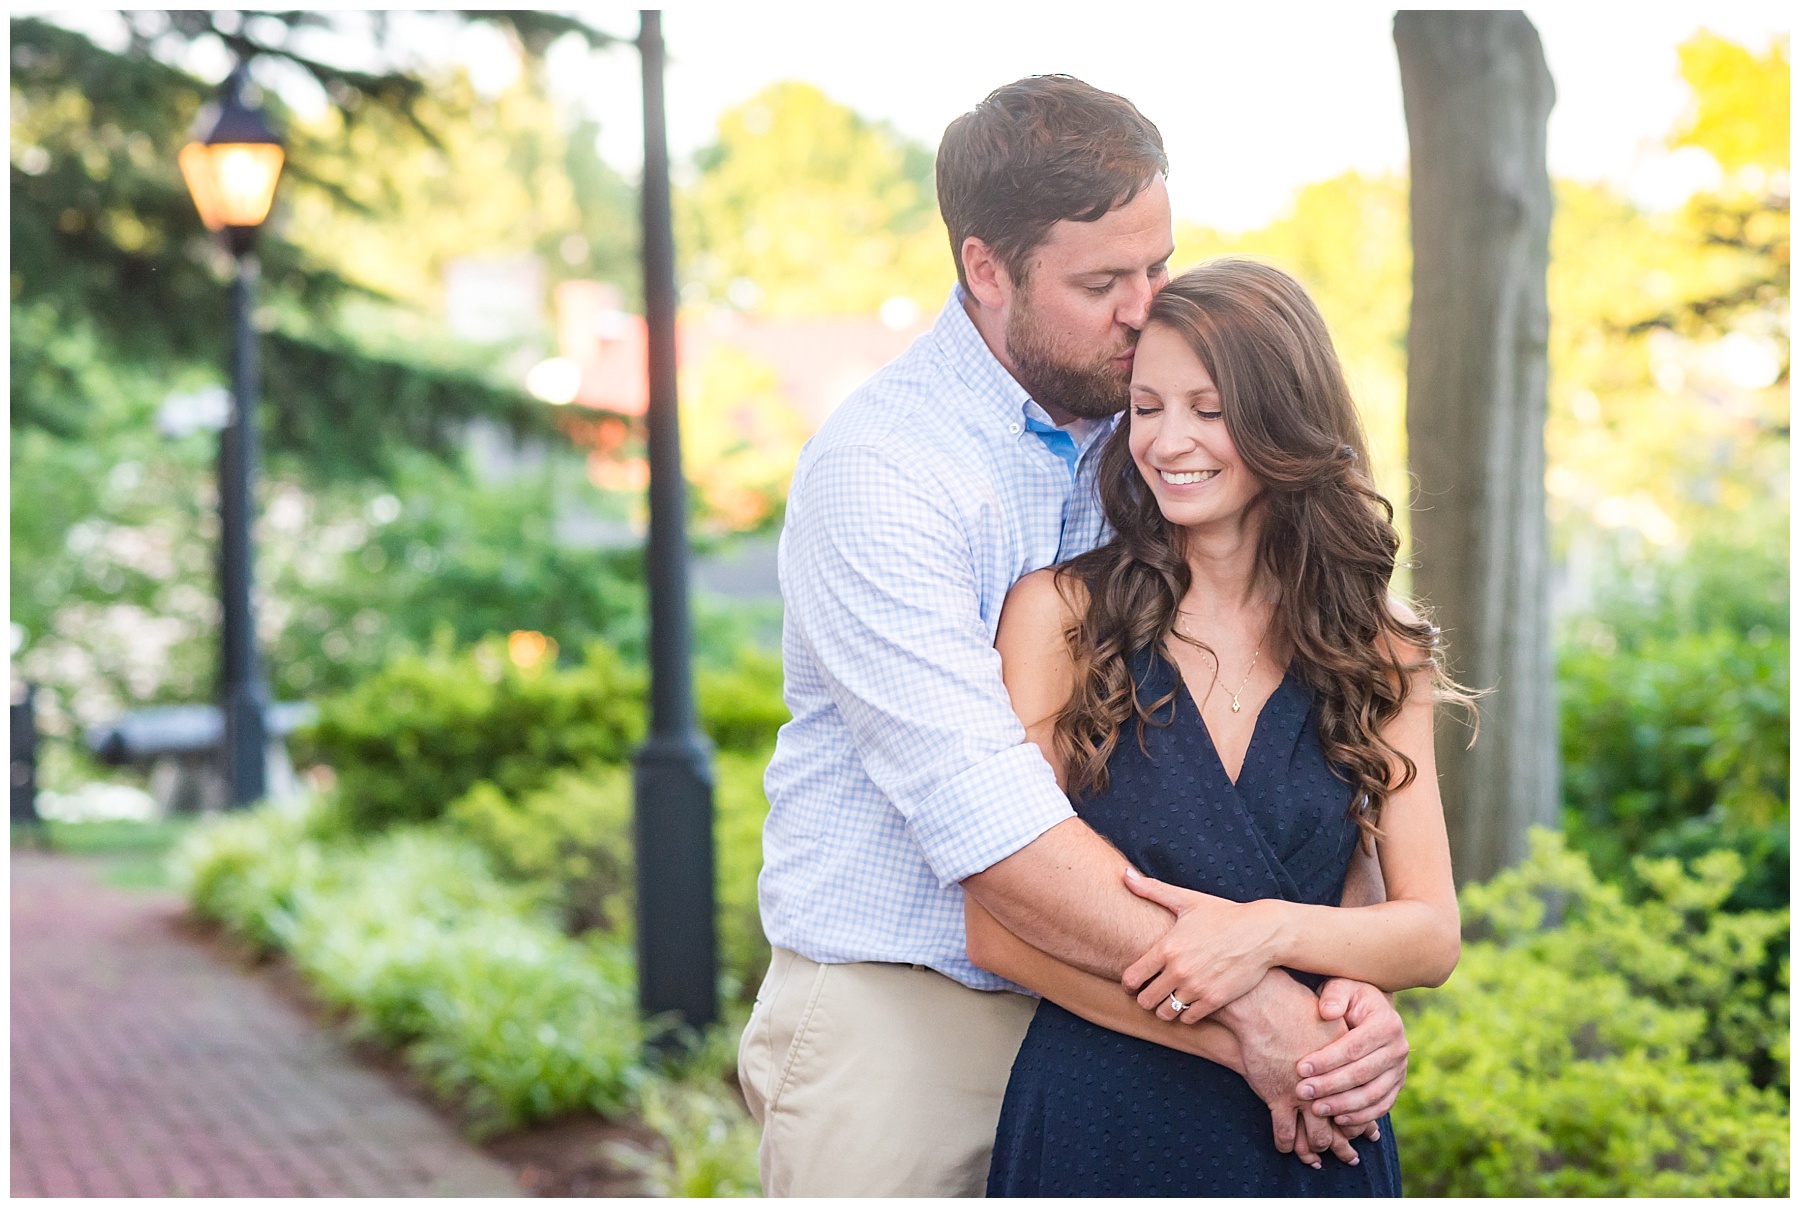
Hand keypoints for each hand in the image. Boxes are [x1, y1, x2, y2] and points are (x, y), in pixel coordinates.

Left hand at [1120, 868, 1283, 1021]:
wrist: (1262, 933)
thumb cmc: (1224, 914)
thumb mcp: (1187, 900)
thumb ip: (1152, 890)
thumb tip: (1124, 874)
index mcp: (1167, 947)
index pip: (1131, 978)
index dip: (1128, 983)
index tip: (1133, 981)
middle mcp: (1179, 970)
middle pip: (1145, 1000)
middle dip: (1144, 998)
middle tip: (1150, 992)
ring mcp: (1197, 987)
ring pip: (1165, 1013)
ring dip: (1164, 1009)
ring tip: (1169, 1000)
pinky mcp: (1215, 1000)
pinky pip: (1188, 1019)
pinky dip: (1185, 1014)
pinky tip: (1189, 1003)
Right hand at [1218, 972, 1367, 1167]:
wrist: (1263, 1003)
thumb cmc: (1295, 1005)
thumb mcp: (1332, 1017)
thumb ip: (1346, 1037)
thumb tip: (1357, 1052)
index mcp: (1348, 1065)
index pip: (1362, 1102)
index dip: (1362, 1121)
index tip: (1366, 1133)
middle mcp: (1330, 1084)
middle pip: (1342, 1125)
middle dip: (1343, 1145)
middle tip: (1348, 1157)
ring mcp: (1303, 1094)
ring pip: (1315, 1135)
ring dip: (1315, 1149)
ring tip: (1315, 1159)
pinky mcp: (1277, 1097)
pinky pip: (1285, 1132)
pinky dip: (1286, 1143)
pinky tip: (1286, 1147)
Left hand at [1294, 978, 1408, 1127]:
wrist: (1371, 1009)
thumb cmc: (1349, 997)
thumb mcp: (1342, 986)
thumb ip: (1334, 995)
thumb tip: (1327, 1012)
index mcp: (1387, 1023)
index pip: (1354, 1047)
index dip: (1326, 1060)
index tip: (1299, 1068)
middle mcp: (1399, 1048)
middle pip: (1362, 1074)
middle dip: (1330, 1086)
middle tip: (1302, 1092)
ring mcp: (1400, 1069)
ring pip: (1372, 1094)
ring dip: (1343, 1105)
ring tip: (1316, 1109)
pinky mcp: (1397, 1085)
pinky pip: (1381, 1106)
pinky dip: (1360, 1116)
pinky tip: (1337, 1119)